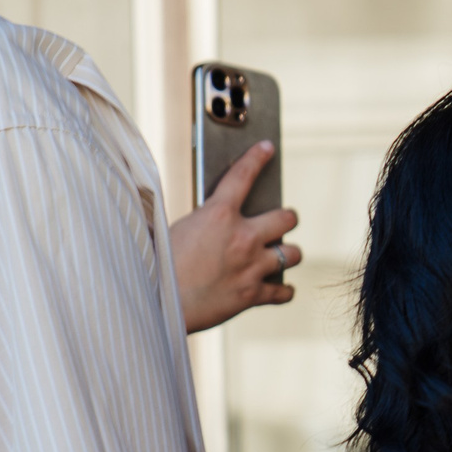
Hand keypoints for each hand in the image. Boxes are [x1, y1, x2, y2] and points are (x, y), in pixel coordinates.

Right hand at [171, 141, 298, 332]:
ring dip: (290, 253)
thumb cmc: (157, 265)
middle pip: (286, 218)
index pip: (243, 176)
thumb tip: (192, 216)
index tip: (267, 148)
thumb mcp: (170, 229)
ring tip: (283, 254)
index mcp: (218, 215)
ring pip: (293, 254)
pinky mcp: (252, 294)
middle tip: (283, 220)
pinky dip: (283, 291)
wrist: (158, 303)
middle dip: (287, 218)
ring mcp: (252, 267)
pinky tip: (281, 290)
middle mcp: (243, 238)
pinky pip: (282, 292)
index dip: (257, 158)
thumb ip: (194, 219)